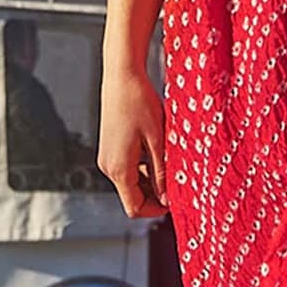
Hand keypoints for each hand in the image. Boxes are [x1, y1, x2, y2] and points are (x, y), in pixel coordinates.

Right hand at [97, 67, 168, 218]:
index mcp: (118, 168)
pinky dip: (144, 166)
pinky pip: (127, 167)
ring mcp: (106, 157)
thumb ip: (161, 172)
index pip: (134, 207)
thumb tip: (167, 198)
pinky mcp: (109, 147)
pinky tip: (157, 147)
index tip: (176, 200)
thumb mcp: (158, 140)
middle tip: (179, 179)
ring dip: (151, 178)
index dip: (156, 210)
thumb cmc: (140, 103)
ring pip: (131, 182)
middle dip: (156, 194)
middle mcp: (108, 166)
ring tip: (170, 158)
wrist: (121, 76)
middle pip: (132, 196)